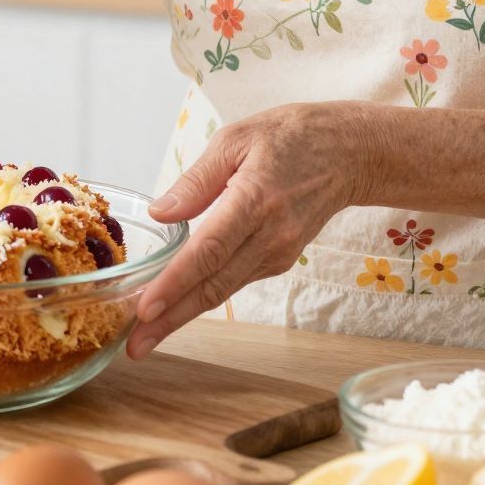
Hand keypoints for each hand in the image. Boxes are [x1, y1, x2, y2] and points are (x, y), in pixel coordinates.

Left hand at [126, 102, 358, 358]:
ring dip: (183, 315)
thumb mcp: (236, 140)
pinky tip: (175, 308)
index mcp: (255, 199)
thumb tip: (159, 213)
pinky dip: (203, 297)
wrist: (348, 154)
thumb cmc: (290, 137)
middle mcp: (270, 235)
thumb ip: (196, 181)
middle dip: (171, 318)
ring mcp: (278, 252)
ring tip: (145, 337)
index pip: (209, 250)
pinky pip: (235, 281)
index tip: (145, 309)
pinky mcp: (280, 260)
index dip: (176, 282)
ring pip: (223, 291)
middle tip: (135, 346)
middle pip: (214, 285)